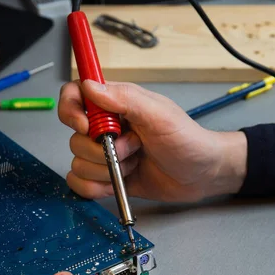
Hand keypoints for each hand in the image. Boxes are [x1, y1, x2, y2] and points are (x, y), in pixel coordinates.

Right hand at [58, 80, 247, 201]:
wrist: (202, 175)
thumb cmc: (187, 140)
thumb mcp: (159, 115)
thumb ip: (124, 98)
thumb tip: (90, 86)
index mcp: (115, 104)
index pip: (74, 96)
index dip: (72, 111)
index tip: (87, 127)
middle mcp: (105, 127)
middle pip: (75, 138)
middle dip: (102, 151)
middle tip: (133, 148)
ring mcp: (105, 154)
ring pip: (78, 164)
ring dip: (107, 170)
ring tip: (134, 164)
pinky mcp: (105, 178)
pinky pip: (80, 184)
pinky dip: (96, 187)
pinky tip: (118, 183)